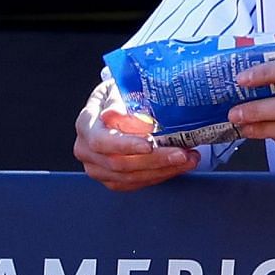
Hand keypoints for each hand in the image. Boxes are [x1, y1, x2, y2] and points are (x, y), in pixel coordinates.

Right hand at [72, 82, 199, 191]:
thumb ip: (118, 102)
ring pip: (130, 177)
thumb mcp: (117, 90)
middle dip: (156, 160)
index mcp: (85, 125)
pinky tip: (177, 166)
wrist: (115, 107)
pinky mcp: (111, 179)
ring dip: (164, 170)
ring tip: (188, 159)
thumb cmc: (118, 96)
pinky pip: (136, 184)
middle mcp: (86, 150)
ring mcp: (97, 168)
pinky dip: (160, 176)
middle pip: (120, 163)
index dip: (126, 145)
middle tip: (183, 154)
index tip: (150, 145)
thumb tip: (115, 114)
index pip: (102, 141)